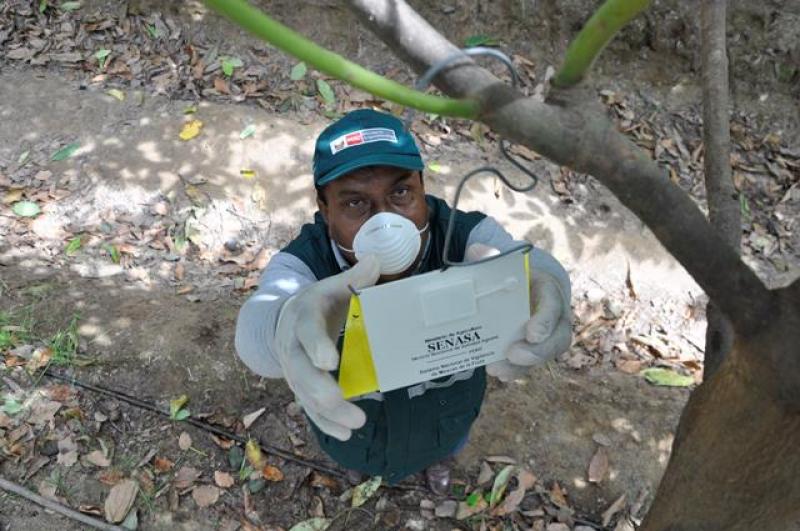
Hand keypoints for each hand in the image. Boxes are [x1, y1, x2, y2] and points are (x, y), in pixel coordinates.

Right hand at [274, 255, 379, 440]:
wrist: (283, 319)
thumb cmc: (317, 302)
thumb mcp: (332, 287)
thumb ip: (354, 278)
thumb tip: (376, 259)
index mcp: (302, 317)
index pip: (306, 332)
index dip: (316, 347)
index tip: (331, 362)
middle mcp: (292, 346)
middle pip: (302, 372)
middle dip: (324, 392)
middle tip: (349, 406)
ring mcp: (294, 370)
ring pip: (305, 395)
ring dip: (328, 413)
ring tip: (354, 424)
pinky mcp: (299, 385)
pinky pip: (308, 407)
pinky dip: (324, 422)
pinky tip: (343, 433)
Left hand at [465, 243, 571, 381]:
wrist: (519, 290)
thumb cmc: (512, 277)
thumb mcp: (503, 265)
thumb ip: (491, 259)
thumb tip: (476, 252)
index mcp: (548, 290)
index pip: (553, 305)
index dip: (545, 320)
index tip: (532, 333)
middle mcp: (555, 316)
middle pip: (558, 338)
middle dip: (538, 351)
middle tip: (514, 354)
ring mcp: (548, 336)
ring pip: (545, 356)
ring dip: (523, 366)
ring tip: (498, 369)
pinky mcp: (536, 350)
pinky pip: (531, 366)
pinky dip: (516, 372)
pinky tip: (500, 374)